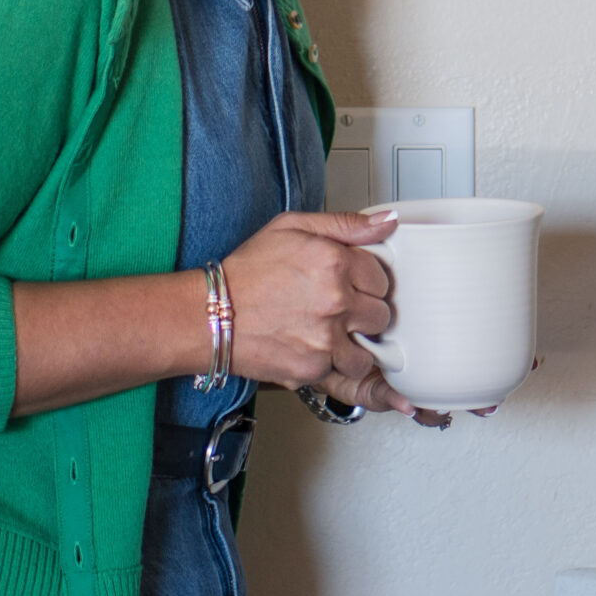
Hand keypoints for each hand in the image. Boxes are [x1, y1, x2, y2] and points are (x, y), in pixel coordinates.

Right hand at [222, 212, 414, 414]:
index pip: (382, 279)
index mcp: (334, 262)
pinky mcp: (313, 369)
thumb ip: (346, 224)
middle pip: (381, 316)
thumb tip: (386, 223)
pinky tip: (311, 348)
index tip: (351, 286)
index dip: (366, 283)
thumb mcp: (291, 227)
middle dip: (365, 314)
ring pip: (368, 352)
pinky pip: (341, 372)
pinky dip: (331, 365)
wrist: (209, 314)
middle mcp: (335, 302)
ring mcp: (325, 339)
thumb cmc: (246, 272)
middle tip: (340, 311)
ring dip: (354, 346)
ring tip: (329, 335)